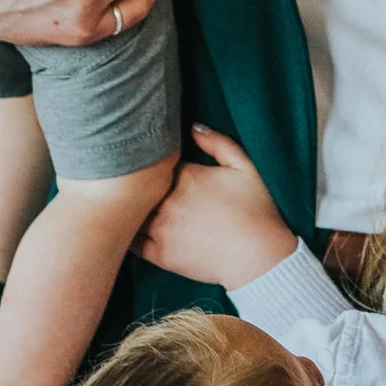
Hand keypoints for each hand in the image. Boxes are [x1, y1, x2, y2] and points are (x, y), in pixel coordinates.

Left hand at [140, 125, 297, 288]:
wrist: (260, 259)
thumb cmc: (258, 212)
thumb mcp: (246, 168)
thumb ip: (218, 143)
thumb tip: (193, 127)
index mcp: (187, 176)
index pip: (158, 163)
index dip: (157, 165)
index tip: (158, 168)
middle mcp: (169, 200)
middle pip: (140, 186)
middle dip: (137, 184)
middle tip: (131, 184)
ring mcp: (162, 228)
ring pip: (132, 212)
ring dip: (129, 209)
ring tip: (126, 206)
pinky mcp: (161, 254)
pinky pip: (133, 243)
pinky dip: (128, 235)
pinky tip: (127, 231)